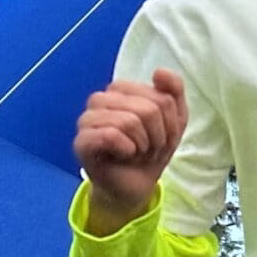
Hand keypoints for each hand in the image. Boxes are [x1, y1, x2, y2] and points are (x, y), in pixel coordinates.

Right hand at [73, 68, 187, 229]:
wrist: (136, 185)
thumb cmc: (151, 150)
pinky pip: (110, 135)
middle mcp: (100, 100)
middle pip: (147, 109)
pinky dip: (127, 149)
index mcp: (121, 90)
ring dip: (143, 145)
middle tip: (148, 147)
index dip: (168, 121)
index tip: (161, 135)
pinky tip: (124, 155)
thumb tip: (159, 71)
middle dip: (157, 135)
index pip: (158, 96)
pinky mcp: (81, 142)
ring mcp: (87, 120)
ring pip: (129, 121)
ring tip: (137, 152)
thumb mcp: (174, 120)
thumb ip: (173, 91)